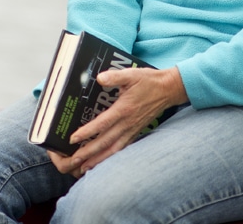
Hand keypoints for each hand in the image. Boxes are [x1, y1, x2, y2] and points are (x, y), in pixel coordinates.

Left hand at [56, 67, 186, 175]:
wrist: (169, 89)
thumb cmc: (149, 81)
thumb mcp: (131, 75)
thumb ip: (114, 76)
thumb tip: (99, 78)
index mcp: (124, 110)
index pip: (102, 124)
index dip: (87, 132)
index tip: (73, 139)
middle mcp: (127, 123)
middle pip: (106, 142)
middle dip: (89, 152)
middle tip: (75, 160)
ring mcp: (132, 129)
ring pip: (114, 149)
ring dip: (99, 159)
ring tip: (86, 167)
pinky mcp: (136, 131)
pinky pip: (122, 147)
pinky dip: (112, 156)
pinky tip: (104, 161)